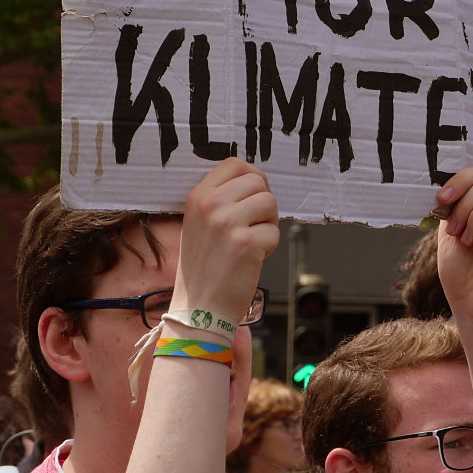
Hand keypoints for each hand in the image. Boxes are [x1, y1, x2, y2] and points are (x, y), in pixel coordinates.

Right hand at [174, 157, 278, 323]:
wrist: (199, 308)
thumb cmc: (205, 267)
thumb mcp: (200, 222)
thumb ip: (221, 198)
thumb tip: (256, 179)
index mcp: (197, 196)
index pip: (234, 164)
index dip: (251, 178)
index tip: (250, 198)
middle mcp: (210, 205)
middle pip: (258, 180)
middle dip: (263, 203)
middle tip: (252, 226)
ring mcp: (227, 223)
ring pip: (270, 202)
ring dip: (268, 223)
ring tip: (251, 241)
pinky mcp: (246, 243)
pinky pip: (274, 231)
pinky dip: (269, 246)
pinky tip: (251, 259)